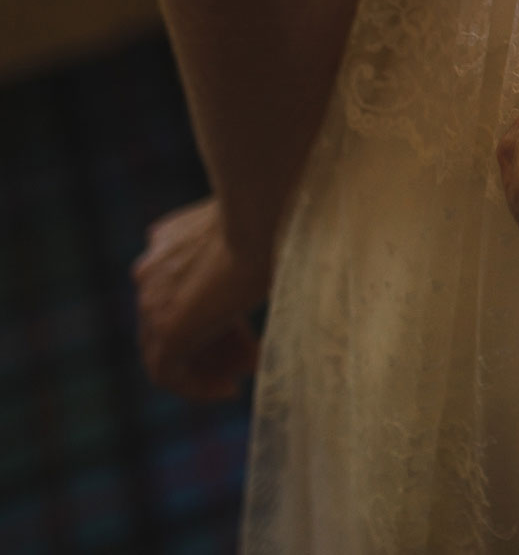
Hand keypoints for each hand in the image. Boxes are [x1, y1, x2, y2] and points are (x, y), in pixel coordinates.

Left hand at [132, 197, 267, 400]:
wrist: (260, 216)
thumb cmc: (272, 214)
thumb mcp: (251, 230)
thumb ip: (244, 245)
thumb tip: (282, 248)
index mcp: (166, 242)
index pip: (183, 291)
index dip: (215, 314)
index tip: (245, 331)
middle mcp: (150, 271)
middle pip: (176, 320)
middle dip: (213, 342)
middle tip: (247, 357)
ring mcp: (151, 301)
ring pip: (169, 349)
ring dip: (206, 366)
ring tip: (239, 379)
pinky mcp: (167, 329)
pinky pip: (167, 374)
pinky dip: (195, 386)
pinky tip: (227, 391)